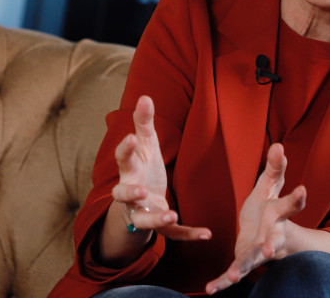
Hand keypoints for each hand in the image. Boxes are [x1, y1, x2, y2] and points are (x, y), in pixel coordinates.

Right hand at [109, 96, 210, 242]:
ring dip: (156, 219)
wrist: (139, 205)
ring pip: (145, 221)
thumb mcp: (145, 146)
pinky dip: (189, 234)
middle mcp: (131, 194)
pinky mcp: (160, 227)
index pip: (122, 159)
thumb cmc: (142, 169)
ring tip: (171, 213)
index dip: (125, 149)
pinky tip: (206, 234)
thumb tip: (144, 96)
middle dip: (131, 193)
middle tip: (142, 191)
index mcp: (129, 171)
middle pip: (124, 194)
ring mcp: (143, 213)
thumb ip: (144, 123)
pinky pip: (173, 234)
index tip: (130, 137)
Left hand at [205, 143, 305, 294]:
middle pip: (272, 241)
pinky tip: (210, 290)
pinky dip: (222, 282)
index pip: (290, 204)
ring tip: (234, 275)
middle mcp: (271, 235)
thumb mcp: (270, 184)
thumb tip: (278, 145)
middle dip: (269, 246)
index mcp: (278, 213)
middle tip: (268, 252)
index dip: (297, 197)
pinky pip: (233, 272)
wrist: (264, 232)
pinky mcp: (243, 261)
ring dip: (243, 268)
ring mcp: (257, 250)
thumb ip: (275, 167)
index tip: (302, 189)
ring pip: (251, 260)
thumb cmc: (267, 206)